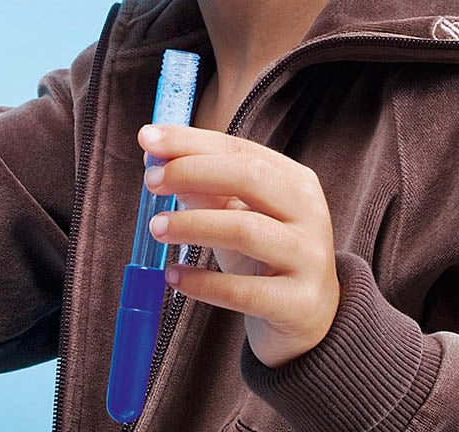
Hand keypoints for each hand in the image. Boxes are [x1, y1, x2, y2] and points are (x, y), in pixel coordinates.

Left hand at [137, 123, 340, 369]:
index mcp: (295, 180)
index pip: (238, 149)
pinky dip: (202, 282)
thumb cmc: (265, 254)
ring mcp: (309, 258)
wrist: (310, 318)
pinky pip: (242, 292)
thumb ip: (204, 187)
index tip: (148, 139)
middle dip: (192, 172)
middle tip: (150, 181)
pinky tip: (173, 276)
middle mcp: (309, 213)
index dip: (190, 141)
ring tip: (155, 228)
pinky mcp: (299, 304)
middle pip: (249, 177)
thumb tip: (156, 162)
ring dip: (191, 225)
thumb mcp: (237, 215)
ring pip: (245, 230)